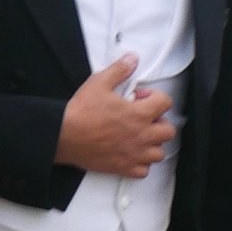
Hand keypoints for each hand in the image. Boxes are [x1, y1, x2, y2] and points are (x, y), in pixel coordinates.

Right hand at [56, 54, 175, 176]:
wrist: (63, 136)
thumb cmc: (81, 111)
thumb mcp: (99, 82)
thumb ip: (119, 70)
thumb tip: (133, 59)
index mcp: (139, 114)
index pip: (166, 103)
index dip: (155, 96)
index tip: (139, 98)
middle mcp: (141, 136)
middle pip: (168, 131)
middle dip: (159, 122)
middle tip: (143, 118)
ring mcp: (133, 154)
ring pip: (158, 153)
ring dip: (153, 144)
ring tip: (139, 137)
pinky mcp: (122, 168)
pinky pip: (143, 171)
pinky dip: (141, 164)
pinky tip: (130, 154)